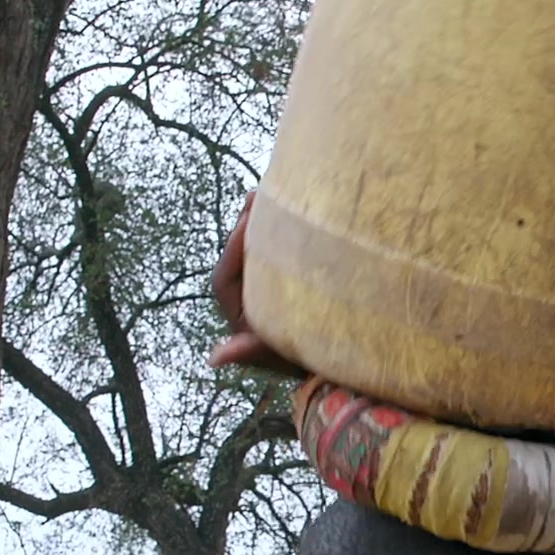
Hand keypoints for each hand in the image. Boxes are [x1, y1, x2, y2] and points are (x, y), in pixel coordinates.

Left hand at [206, 205, 304, 375]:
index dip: (231, 251)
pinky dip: (280, 229)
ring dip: (260, 223)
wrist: (340, 361)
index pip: (223, 279)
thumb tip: (214, 358)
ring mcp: (268, 285)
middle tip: (256, 196)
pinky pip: (277, 249)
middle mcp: (248, 298)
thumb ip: (251, 351)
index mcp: (238, 316)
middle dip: (244, 227)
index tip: (245, 225)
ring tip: (269, 192)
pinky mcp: (287, 277)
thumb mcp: (282, 355)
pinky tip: (292, 208)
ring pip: (256, 250)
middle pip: (237, 257)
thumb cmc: (310, 362)